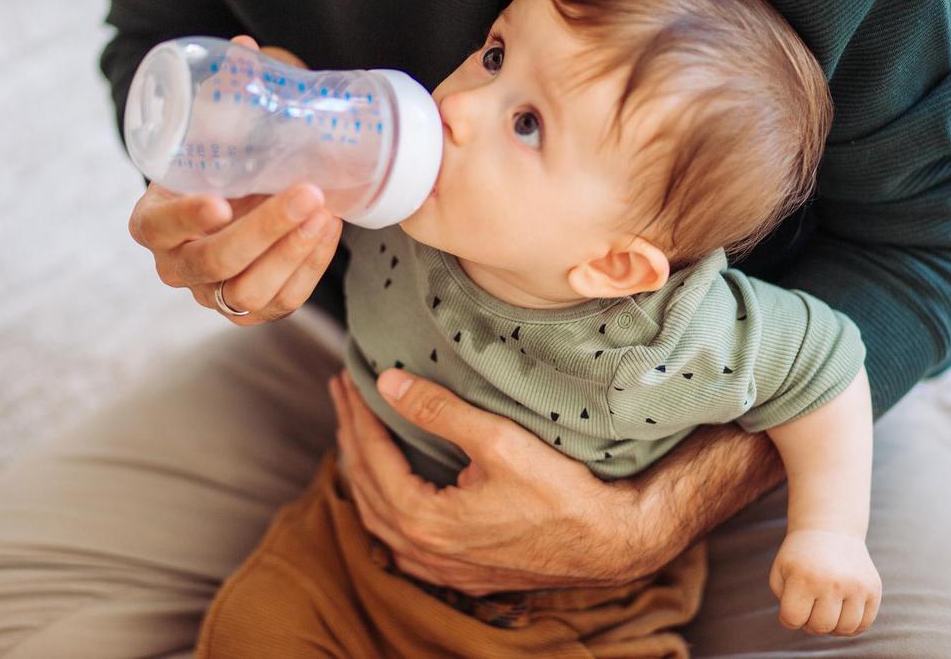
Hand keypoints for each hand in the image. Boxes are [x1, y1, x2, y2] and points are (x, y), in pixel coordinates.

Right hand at [127, 35, 342, 324]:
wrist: (235, 204)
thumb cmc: (218, 166)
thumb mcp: (215, 134)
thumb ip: (225, 96)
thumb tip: (246, 46)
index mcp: (153, 222)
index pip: (157, 227)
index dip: (186, 218)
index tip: (220, 200)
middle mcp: (177, 266)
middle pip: (214, 262)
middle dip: (265, 230)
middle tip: (307, 193)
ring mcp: (214, 294)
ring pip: (250, 291)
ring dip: (292, 251)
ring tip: (326, 211)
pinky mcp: (254, 310)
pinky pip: (284, 300)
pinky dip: (311, 267)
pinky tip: (330, 230)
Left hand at [329, 367, 663, 595]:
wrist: (609, 544)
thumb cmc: (561, 493)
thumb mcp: (499, 442)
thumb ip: (440, 411)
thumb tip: (388, 383)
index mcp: (424, 520)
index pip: (371, 457)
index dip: (357, 414)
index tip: (348, 379)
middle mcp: (422, 550)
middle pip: (365, 485)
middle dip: (350, 434)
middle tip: (341, 393)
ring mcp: (438, 566)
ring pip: (377, 515)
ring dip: (361, 468)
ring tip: (354, 430)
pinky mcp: (458, 570)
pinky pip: (398, 537)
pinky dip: (382, 502)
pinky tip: (385, 487)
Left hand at [769, 529, 880, 635]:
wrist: (830, 530)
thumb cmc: (800, 556)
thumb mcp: (780, 571)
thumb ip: (783, 600)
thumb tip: (799, 623)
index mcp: (803, 577)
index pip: (793, 619)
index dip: (789, 618)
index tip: (791, 606)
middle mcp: (832, 583)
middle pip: (820, 627)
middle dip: (810, 622)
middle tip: (809, 606)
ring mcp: (856, 587)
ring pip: (844, 630)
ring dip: (832, 626)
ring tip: (825, 608)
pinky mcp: (874, 590)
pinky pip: (863, 625)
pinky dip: (850, 625)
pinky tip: (841, 610)